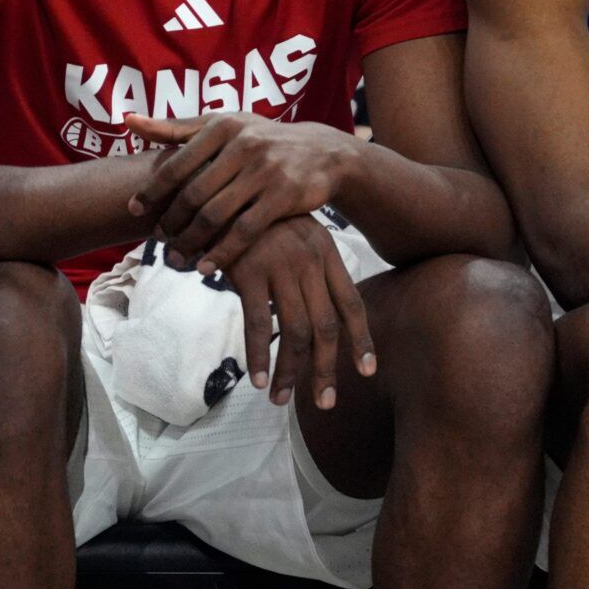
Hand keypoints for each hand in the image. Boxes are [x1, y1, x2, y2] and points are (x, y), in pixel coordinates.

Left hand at [125, 114, 359, 275]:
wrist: (323, 153)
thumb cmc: (263, 139)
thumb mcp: (225, 125)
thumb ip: (177, 127)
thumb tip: (128, 121)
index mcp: (223, 126)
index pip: (177, 163)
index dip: (151, 190)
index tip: (134, 211)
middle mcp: (244, 145)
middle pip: (193, 194)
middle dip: (170, 222)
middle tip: (158, 241)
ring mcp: (265, 171)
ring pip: (215, 215)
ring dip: (190, 242)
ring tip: (176, 258)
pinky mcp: (284, 196)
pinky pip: (245, 231)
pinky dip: (222, 253)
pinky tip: (207, 269)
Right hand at [222, 213, 376, 408]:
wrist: (221, 186)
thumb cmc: (258, 219)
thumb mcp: (296, 237)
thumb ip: (311, 273)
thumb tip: (320, 316)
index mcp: (326, 252)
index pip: (352, 303)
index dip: (361, 339)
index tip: (367, 370)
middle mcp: (309, 260)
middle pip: (326, 325)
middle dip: (327, 368)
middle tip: (325, 402)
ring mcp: (280, 265)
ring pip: (294, 330)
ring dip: (290, 371)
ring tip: (282, 400)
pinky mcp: (248, 271)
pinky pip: (255, 323)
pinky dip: (258, 355)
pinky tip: (258, 380)